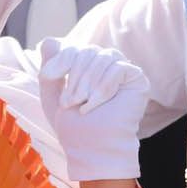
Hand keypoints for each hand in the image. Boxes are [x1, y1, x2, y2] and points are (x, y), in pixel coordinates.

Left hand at [38, 39, 148, 184]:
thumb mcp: (52, 94)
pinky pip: (118, 68)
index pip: (73, 47)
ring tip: (82, 105)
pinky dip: (103, 88)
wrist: (91, 147)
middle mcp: (105, 65)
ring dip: (87, 84)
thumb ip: (50, 68)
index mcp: (87, 66)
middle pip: (87, 50)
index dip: (61, 59)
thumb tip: (49, 40)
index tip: (49, 76)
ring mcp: (122, 71)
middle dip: (74, 77)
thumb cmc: (73, 126)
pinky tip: (96, 104)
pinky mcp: (137, 79)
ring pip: (102, 57)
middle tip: (70, 102)